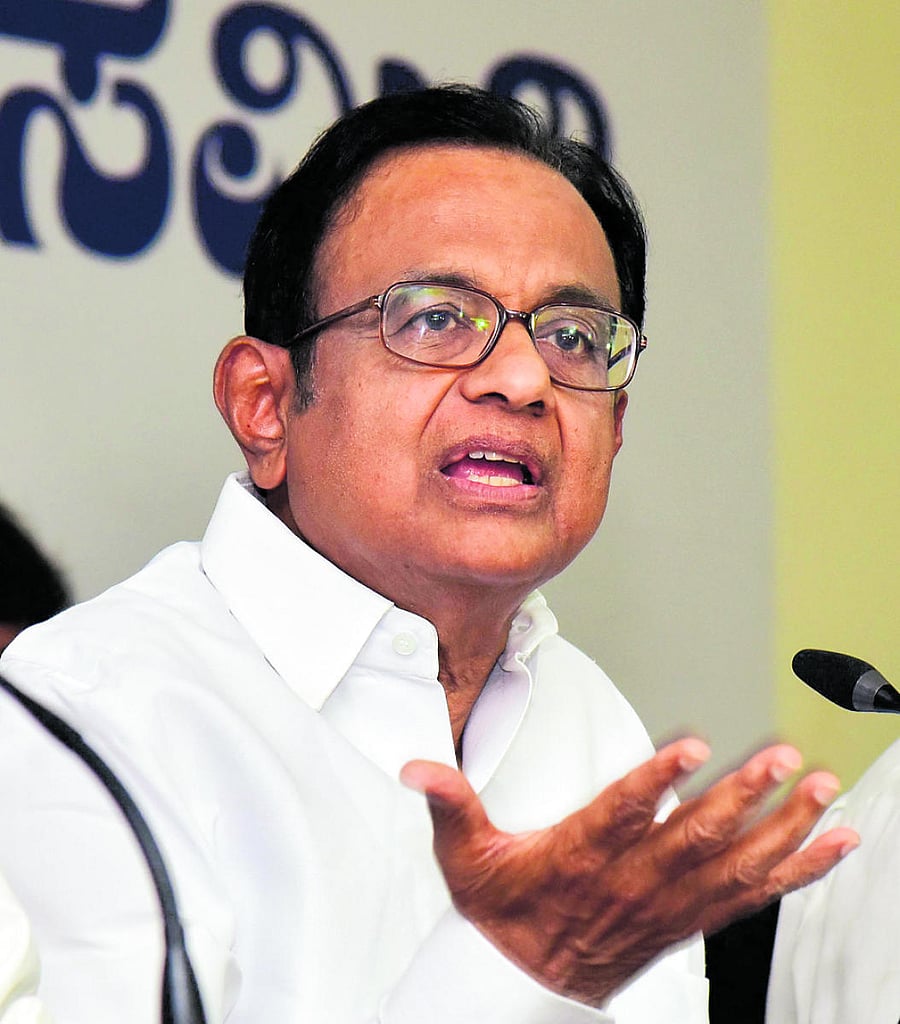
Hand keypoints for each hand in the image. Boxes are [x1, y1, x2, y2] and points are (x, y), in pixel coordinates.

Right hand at [400, 739, 858, 1006]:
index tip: (688, 749)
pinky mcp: (688, 918)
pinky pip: (750, 898)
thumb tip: (418, 767)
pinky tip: (830, 844)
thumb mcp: (465, 858)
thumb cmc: (503, 911)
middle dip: (742, 798)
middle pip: (693, 840)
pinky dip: (796, 871)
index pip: (620, 816)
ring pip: (733, 867)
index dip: (655, 783)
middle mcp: (630, 883)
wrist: (525, 982)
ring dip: (782, 829)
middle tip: (780, 758)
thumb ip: (450, 804)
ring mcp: (666, 904)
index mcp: (577, 858)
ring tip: (819, 791)